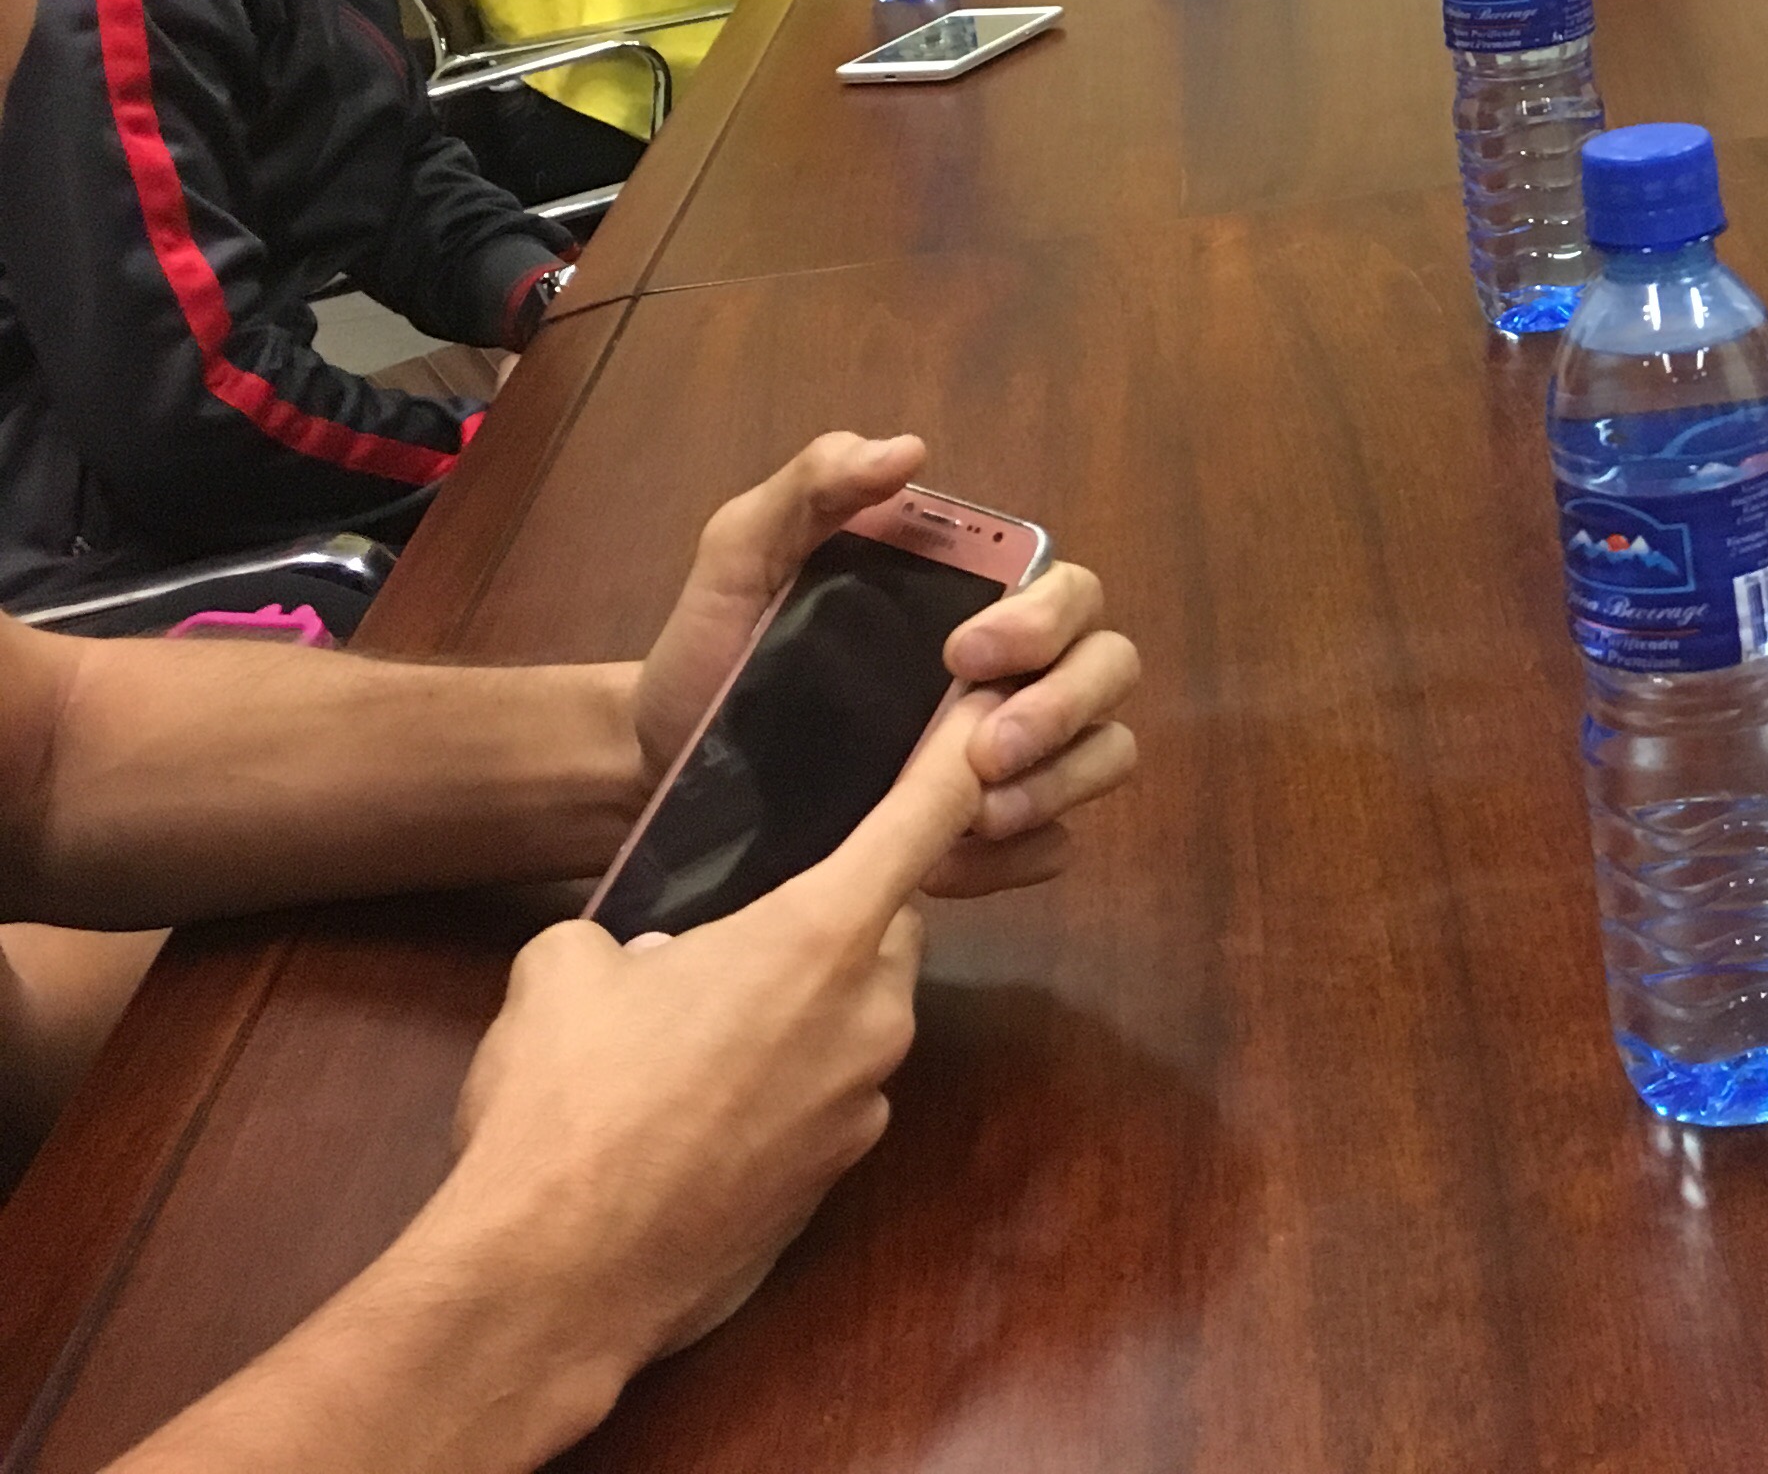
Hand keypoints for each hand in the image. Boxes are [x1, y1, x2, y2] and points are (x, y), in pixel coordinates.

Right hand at [422, 689, 997, 1384]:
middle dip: (830, 921)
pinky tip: (693, 1116)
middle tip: (736, 933)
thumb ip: (632, 930)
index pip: (927, 815)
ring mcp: (862, 1109)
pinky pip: (823, 1101)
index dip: (961, 753)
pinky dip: (779, 1092)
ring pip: (854, 1021)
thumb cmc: (564, 1106)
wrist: (550, 1282)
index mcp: (821, 938)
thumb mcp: (567, 968)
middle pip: (886, 930)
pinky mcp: (834, 1184)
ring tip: (691, 1038)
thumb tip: (640, 957)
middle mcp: (871, 1018)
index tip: (993, 708)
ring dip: (798, 1014)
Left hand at [631, 433, 1141, 897]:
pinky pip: (1056, 846)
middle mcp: (1017, 670)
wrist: (660, 769)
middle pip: (1109, 668)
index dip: (1041, 620)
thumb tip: (906, 451)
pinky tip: (949, 866)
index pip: (1068, 590)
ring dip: (1059, 783)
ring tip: (975, 815)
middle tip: (983, 748)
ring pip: (1108, 752)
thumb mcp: (741, 556)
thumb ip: (811, 488)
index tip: (965, 651)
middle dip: (1063, 708)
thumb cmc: (714, 653)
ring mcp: (1014, 756)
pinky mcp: (995, 837)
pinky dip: (1021, 856)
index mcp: (979, 597)